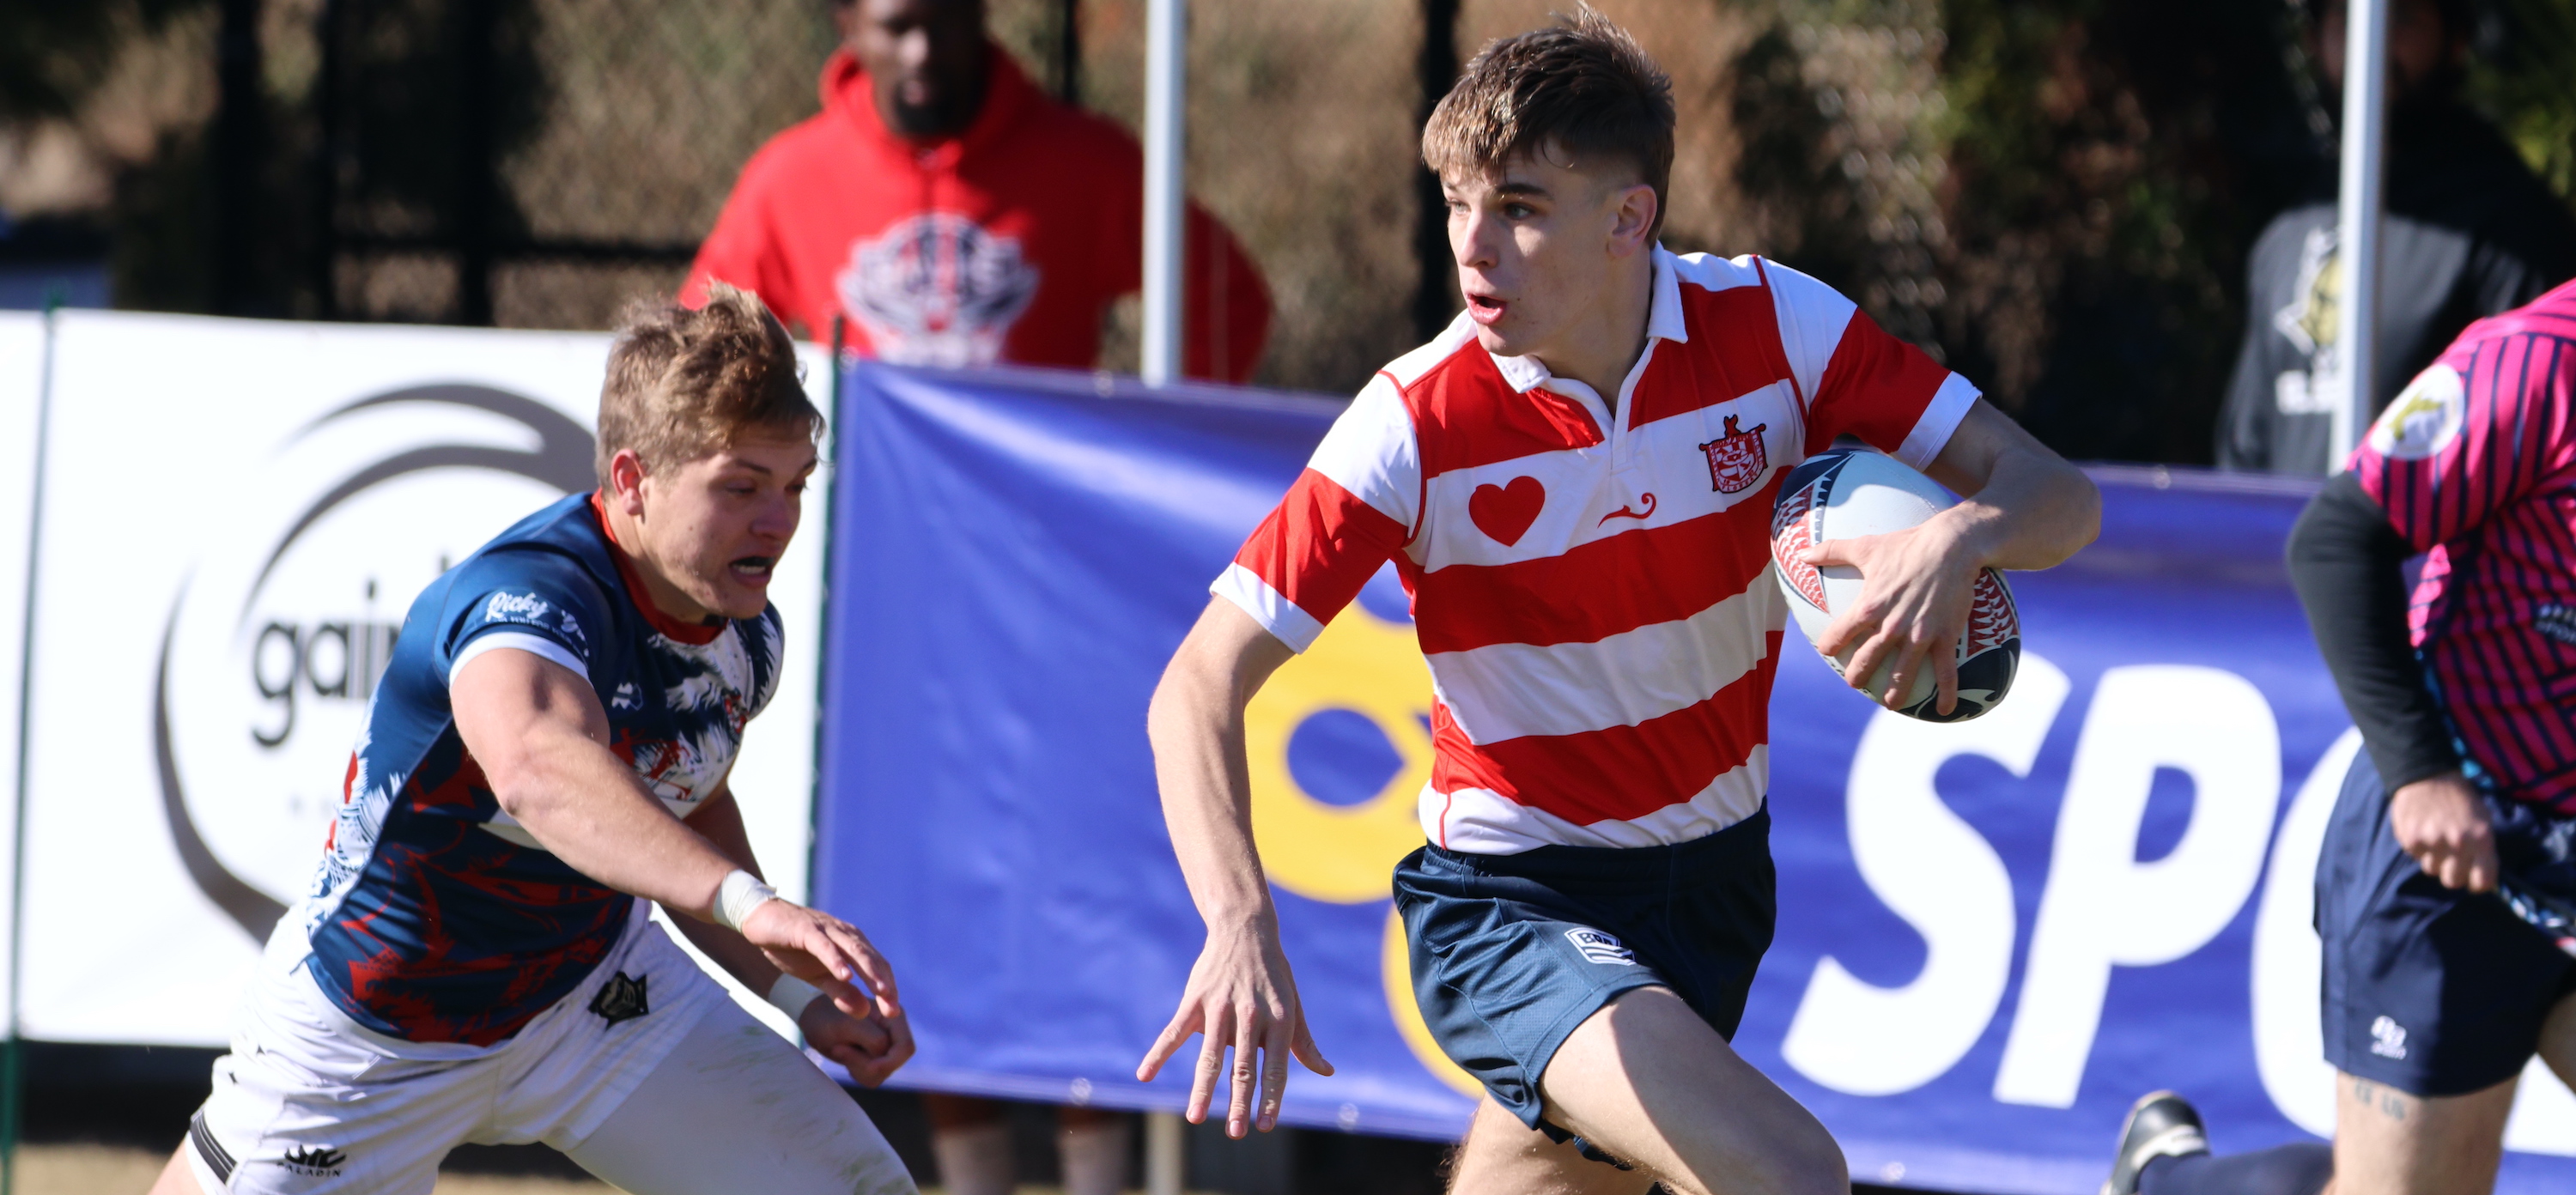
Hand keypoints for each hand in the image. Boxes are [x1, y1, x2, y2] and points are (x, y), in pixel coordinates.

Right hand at [740, 898, 900, 1021]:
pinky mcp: (807, 930)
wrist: (762, 920)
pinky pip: (825, 946)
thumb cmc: (793, 948)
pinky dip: (837, 961)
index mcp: (853, 945)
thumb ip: (841, 993)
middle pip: (873, 960)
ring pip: (855, 951)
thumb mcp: (818, 977)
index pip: (878, 967)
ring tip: (881, 992)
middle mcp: (846, 935)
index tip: (895, 1013)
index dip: (888, 989)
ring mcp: (828, 931)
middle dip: (885, 985)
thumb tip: (865, 1013)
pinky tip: (845, 976)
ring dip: (870, 972)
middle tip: (894, 1010)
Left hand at [802, 995, 913, 1087]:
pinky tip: (844, 1055)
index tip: (862, 1063)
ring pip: (883, 1073)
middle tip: (842, 1052)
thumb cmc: (827, 1016)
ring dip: (859, 1069)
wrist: (813, 1017)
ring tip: (840, 1050)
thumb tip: (885, 1052)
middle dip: (868, 1066)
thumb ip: (873, 1038)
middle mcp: (894, 1031)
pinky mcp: (874, 1057)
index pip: (905, 1048)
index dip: (888, 1062)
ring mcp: (885, 1045)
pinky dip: (856, 1071)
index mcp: (893, 1017)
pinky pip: (873, 1076)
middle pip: (894, 1064)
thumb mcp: (847, 1025)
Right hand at [1136, 920, 1332, 1137]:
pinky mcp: (1194, 1000)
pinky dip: (1158, 1054)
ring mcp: (1220, 1007)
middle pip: (1243, 1067)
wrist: (1245, 929)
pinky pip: (1173, 1032)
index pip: (1275, 1068)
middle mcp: (1250, 1015)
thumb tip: (1326, 1072)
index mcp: (1279, 1019)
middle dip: (1239, 1102)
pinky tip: (1144, 1075)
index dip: (1270, 1098)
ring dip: (1203, 1089)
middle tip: (1236, 1132)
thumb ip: (1303, 1042)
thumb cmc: (1273, 974)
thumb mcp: (1293, 1005)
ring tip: (1196, 1117)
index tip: (1265, 1126)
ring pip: (1209, 1056)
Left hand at [1802, 515, 1981, 715]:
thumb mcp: (1866, 547)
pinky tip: (1944, 710)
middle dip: (1858, 675)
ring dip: (1895, 692)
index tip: (1827, 651)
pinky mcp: (1945, 636)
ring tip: (1890, 704)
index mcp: (1869, 606)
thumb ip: (1831, 551)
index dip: (1831, 644)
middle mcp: (1891, 626)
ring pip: (1903, 673)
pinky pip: (1945, 672)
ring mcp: (1919, 635)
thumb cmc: (1907, 544)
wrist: (1952, 545)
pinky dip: (1946, 694)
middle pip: (1868, 659)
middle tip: (1854, 684)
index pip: (1841, 633)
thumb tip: (1801, 553)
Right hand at [2390, 772, 2496, 890]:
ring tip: (2434, 841)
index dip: (2479, 884)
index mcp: (2481, 838)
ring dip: (2434, 859)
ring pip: (2432, 870)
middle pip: (2453, 881)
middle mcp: (2458, 843)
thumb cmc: (2460, 798)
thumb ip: (2483, 848)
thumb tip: (2482, 876)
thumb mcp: (2482, 819)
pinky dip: (2419, 848)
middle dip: (2453, 874)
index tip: (2475, 881)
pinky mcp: (2411, 840)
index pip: (2483, 880)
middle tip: (2451, 862)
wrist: (2427, 775)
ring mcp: (2432, 843)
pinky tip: (2422, 831)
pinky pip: (2416, 857)